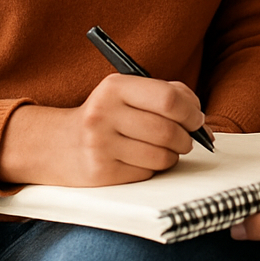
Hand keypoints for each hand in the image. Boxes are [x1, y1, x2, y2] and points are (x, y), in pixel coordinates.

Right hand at [0, 73, 205, 186]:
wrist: (58, 144)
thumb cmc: (107, 115)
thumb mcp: (128, 92)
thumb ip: (166, 95)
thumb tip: (201, 121)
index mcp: (114, 86)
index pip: (168, 98)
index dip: (191, 111)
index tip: (197, 119)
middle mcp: (103, 114)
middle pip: (167, 130)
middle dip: (186, 138)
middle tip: (187, 139)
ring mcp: (99, 146)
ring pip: (160, 156)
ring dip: (173, 155)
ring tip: (166, 149)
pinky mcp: (100, 174)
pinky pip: (146, 173)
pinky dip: (154, 168)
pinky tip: (143, 159)